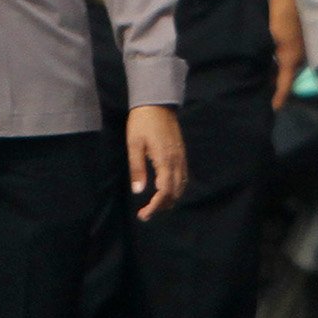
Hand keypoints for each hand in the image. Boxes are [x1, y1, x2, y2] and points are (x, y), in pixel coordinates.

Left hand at [127, 104, 188, 220]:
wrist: (157, 102)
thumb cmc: (142, 122)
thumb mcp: (134, 144)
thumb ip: (137, 168)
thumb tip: (138, 191)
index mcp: (164, 160)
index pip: (164, 191)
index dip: (155, 206)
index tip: (144, 214)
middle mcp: (176, 161)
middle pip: (175, 192)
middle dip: (162, 206)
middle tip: (145, 213)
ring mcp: (181, 157)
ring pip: (181, 186)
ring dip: (170, 199)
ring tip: (154, 205)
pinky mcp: (181, 153)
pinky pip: (183, 177)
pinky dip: (176, 189)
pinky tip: (165, 190)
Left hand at [266, 0, 305, 97]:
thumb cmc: (280, 14)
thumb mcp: (269, 36)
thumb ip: (264, 54)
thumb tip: (258, 70)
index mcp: (290, 59)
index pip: (284, 85)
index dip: (278, 98)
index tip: (272, 109)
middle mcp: (297, 57)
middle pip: (286, 77)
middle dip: (275, 85)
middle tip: (260, 93)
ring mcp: (299, 47)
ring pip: (286, 66)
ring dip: (276, 72)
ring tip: (261, 78)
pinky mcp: (296, 39)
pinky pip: (287, 56)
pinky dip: (278, 61)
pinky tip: (267, 60)